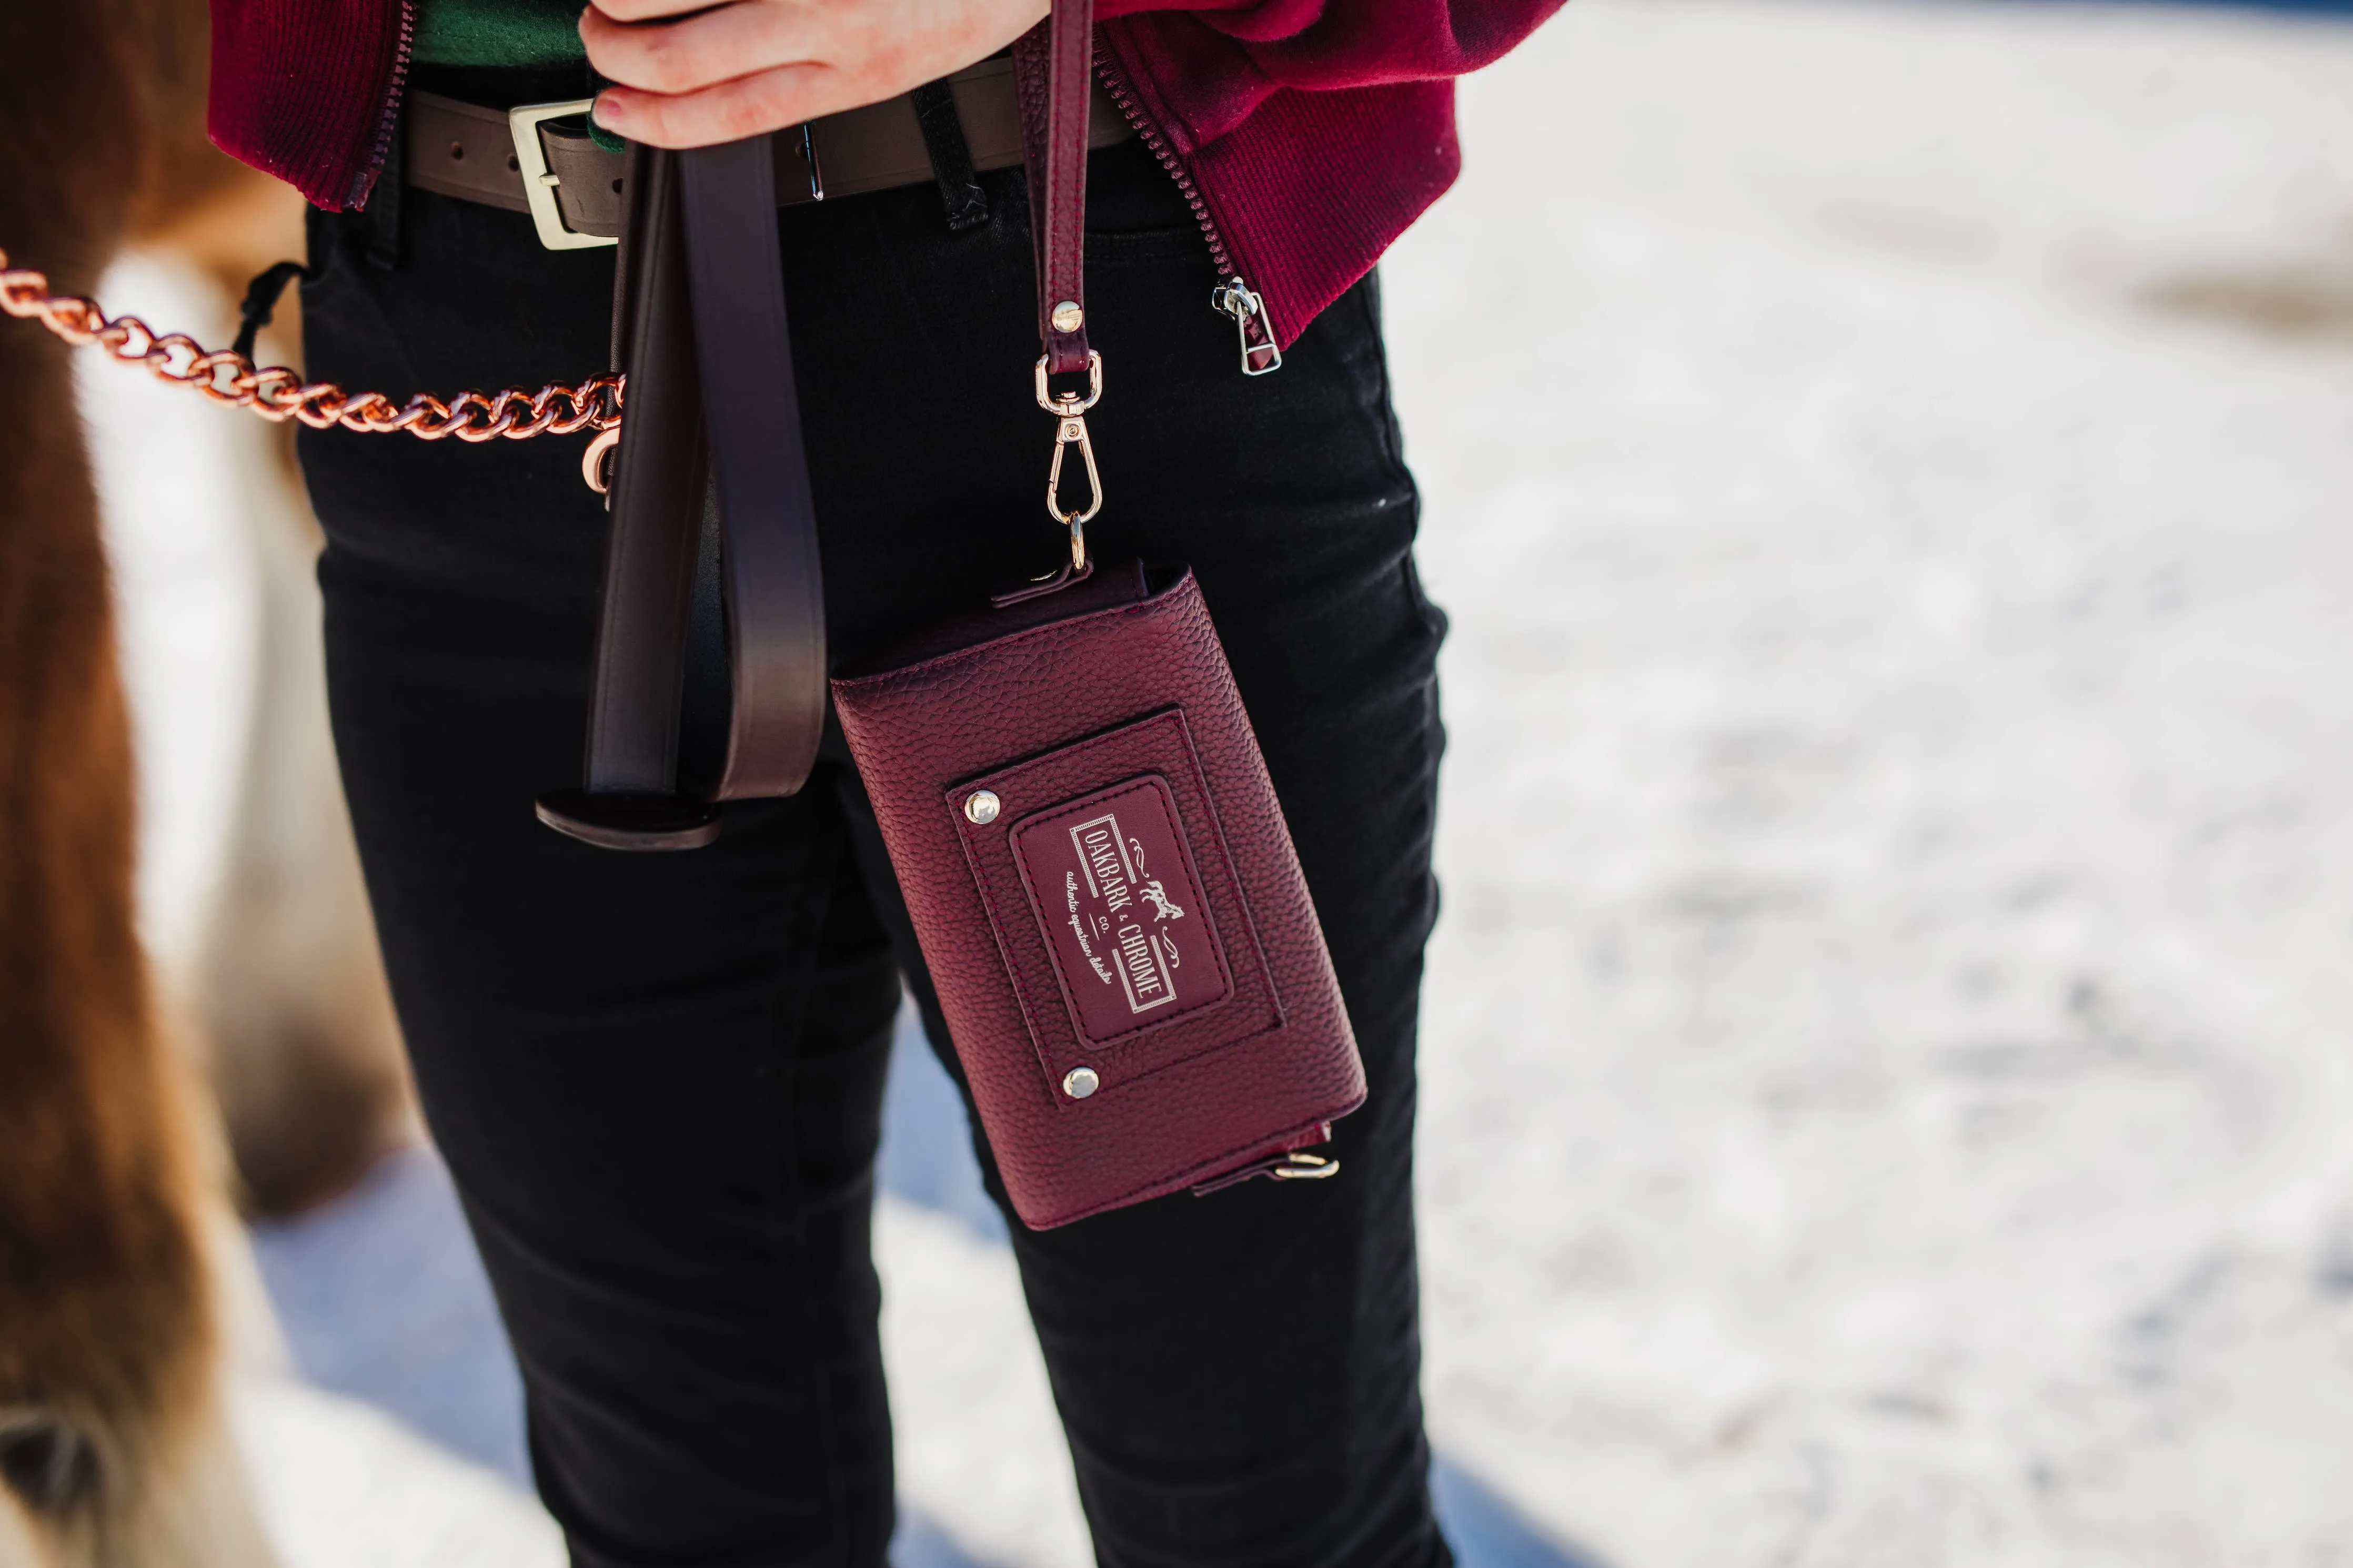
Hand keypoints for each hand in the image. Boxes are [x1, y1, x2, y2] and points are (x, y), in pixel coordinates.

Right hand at [584, 0, 1051, 147]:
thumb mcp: (912, 56)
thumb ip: (828, 68)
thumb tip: (733, 76)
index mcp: (859, 71)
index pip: (731, 114)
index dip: (655, 120)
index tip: (614, 109)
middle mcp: (831, 17)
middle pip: (681, 53)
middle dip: (614, 47)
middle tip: (598, 33)